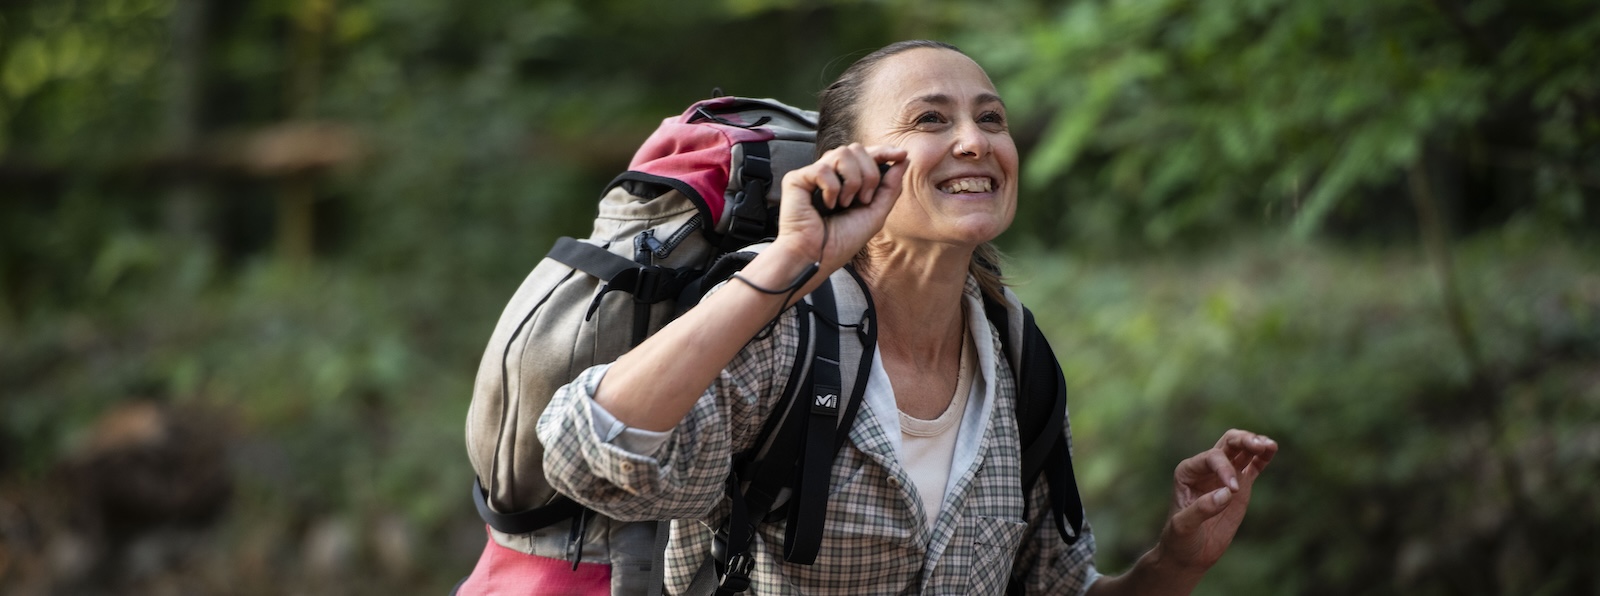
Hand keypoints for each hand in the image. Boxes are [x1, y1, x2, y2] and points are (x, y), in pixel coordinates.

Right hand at [772, 143, 906, 270]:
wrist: (817, 257)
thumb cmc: (841, 242)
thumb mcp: (875, 214)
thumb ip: (890, 187)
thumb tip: (904, 159)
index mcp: (847, 180)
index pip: (866, 154)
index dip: (883, 151)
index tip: (901, 154)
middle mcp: (830, 173)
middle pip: (856, 149)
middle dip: (869, 174)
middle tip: (864, 200)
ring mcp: (813, 174)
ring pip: (842, 152)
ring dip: (852, 181)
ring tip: (844, 204)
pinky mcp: (796, 179)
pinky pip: (824, 168)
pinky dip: (831, 189)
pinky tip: (826, 206)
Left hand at [1158, 429, 1277, 572]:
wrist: (1188, 554)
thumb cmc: (1180, 539)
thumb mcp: (1184, 527)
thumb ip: (1202, 509)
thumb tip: (1227, 493)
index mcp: (1187, 472)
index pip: (1211, 458)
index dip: (1225, 468)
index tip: (1234, 490)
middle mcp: (1205, 469)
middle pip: (1227, 443)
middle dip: (1242, 440)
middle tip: (1258, 445)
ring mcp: (1224, 476)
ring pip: (1241, 450)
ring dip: (1255, 444)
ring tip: (1269, 445)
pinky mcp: (1239, 487)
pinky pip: (1252, 466)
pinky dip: (1262, 457)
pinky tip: (1271, 449)